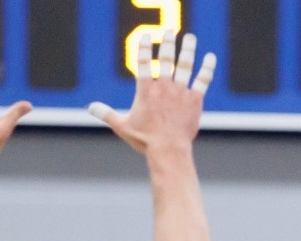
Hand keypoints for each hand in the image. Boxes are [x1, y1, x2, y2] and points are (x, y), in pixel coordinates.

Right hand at [89, 30, 215, 154]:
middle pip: (166, 58)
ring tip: (189, 38)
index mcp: (145, 90)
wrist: (169, 150)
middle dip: (168, 42)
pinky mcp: (194, 100)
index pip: (143, 62)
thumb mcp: (122, 126)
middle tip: (169, 30)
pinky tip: (210, 57)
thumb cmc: (145, 140)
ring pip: (185, 65)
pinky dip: (207, 68)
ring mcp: (180, 92)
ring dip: (187, 50)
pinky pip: (202, 80)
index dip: (144, 48)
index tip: (146, 37)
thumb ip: (106, 114)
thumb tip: (90, 107)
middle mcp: (164, 87)